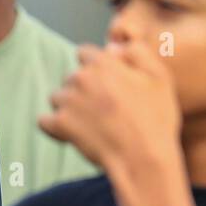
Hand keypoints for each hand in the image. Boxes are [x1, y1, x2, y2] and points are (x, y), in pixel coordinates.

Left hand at [40, 41, 182, 181]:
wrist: (143, 158)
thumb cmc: (156, 119)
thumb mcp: (160, 77)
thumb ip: (137, 53)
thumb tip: (113, 46)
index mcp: (104, 62)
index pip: (85, 53)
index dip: (98, 68)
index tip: (109, 85)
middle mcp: (81, 77)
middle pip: (72, 77)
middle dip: (84, 90)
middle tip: (105, 110)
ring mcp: (69, 101)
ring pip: (58, 98)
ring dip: (70, 108)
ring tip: (92, 124)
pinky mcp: (60, 125)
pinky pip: (45, 121)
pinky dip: (55, 127)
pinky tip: (72, 135)